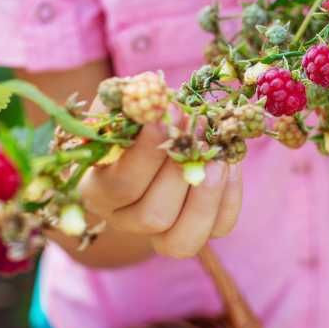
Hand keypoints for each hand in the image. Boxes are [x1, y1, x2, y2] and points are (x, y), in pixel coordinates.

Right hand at [80, 102, 241, 258]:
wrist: (161, 142)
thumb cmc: (138, 123)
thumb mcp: (126, 109)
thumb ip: (130, 99)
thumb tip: (148, 88)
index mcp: (99, 190)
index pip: (120, 185)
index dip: (146, 154)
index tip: (166, 118)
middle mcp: (127, 220)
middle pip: (153, 216)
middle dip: (180, 173)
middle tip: (197, 131)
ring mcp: (163, 233)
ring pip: (184, 238)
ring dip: (207, 194)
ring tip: (218, 157)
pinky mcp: (200, 232)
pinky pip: (220, 227)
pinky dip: (229, 195)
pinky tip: (228, 165)